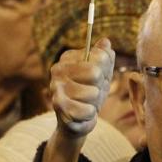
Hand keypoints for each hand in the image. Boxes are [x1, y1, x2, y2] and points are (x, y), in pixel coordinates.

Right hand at [44, 38, 114, 161]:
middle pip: (95, 73)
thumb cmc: (91, 92)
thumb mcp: (103, 73)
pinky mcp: (58, 106)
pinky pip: (87, 109)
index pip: (100, 56)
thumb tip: (105, 42)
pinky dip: (89, 113)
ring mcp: (56, 87)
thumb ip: (105, 57)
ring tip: (86, 102)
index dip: (105, 70)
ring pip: (92, 93)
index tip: (98, 76)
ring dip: (94, 102)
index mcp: (69, 57)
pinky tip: (81, 113)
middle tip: (92, 91)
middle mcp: (58, 69)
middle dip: (99, 86)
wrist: (78, 119)